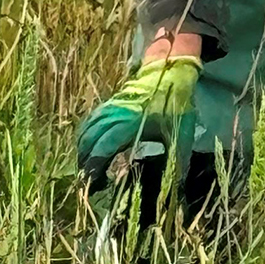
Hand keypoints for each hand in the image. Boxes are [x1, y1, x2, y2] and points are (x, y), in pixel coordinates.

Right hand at [75, 54, 201, 192]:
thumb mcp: (181, 136)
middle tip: (86, 180)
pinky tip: (89, 145)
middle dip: (84, 160)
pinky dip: (86, 134)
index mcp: (131, 124)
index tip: (91, 183)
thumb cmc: (176, 106)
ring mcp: (111, 107)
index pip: (104, 147)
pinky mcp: (111, 103)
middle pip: (89, 138)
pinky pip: (91, 120)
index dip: (95, 166)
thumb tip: (175, 190)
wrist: (170, 73)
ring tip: (84, 166)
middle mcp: (115, 115)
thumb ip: (176, 164)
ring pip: (87, 128)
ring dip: (83, 147)